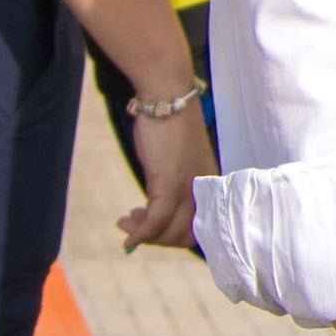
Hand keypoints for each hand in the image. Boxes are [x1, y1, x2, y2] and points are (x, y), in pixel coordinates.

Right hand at [114, 99, 216, 252]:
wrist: (166, 96)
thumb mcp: (175, 160)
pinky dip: (141, 233)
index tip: (152, 229)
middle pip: (185, 235)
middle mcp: (204, 190)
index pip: (199, 227)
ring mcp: (188, 187)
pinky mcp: (169, 182)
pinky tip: (128, 235)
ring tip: (126, 223)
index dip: (174, 235)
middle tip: (134, 228)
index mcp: (209, 185)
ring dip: (145, 235)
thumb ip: (173, 183)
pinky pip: (155, 220)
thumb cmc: (169, 124)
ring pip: (170, 231)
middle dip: (158, 239)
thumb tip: (156, 204)